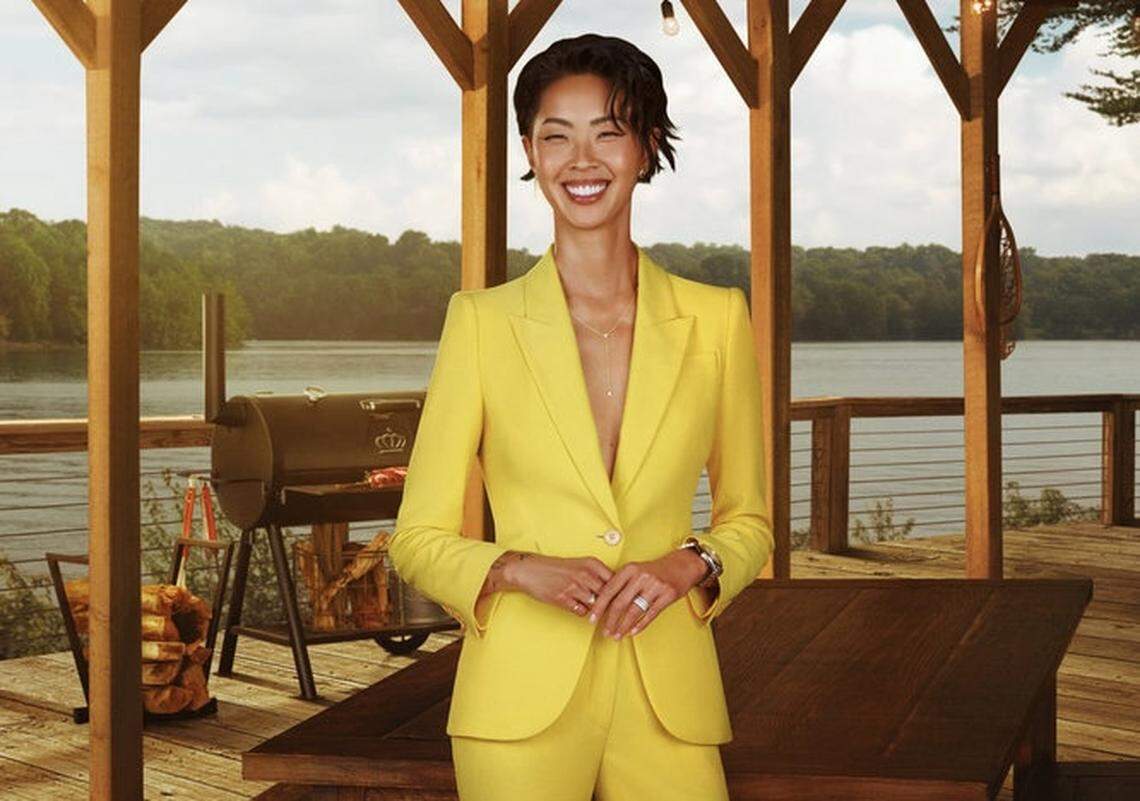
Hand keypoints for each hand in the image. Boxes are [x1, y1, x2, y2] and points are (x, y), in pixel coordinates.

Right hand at [505, 552, 614, 618]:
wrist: (531, 570)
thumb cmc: (557, 568)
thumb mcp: (580, 565)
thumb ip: (598, 576)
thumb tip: (616, 590)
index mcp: (592, 564)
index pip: (616, 581)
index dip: (620, 593)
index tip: (623, 601)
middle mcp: (585, 574)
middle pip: (608, 595)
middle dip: (611, 605)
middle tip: (613, 613)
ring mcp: (574, 586)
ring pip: (596, 605)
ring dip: (596, 611)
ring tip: (596, 613)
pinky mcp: (563, 598)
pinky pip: (582, 611)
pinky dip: (582, 612)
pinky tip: (578, 608)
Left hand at [590, 549, 706, 638]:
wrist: (682, 565)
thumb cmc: (656, 570)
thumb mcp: (636, 570)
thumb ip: (621, 583)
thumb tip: (603, 603)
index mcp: (630, 569)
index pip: (609, 590)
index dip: (599, 606)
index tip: (592, 618)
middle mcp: (641, 576)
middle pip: (620, 602)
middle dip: (610, 620)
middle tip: (605, 632)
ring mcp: (655, 586)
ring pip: (634, 611)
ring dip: (623, 626)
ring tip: (617, 635)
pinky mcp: (667, 595)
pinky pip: (650, 614)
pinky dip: (640, 625)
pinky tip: (632, 632)